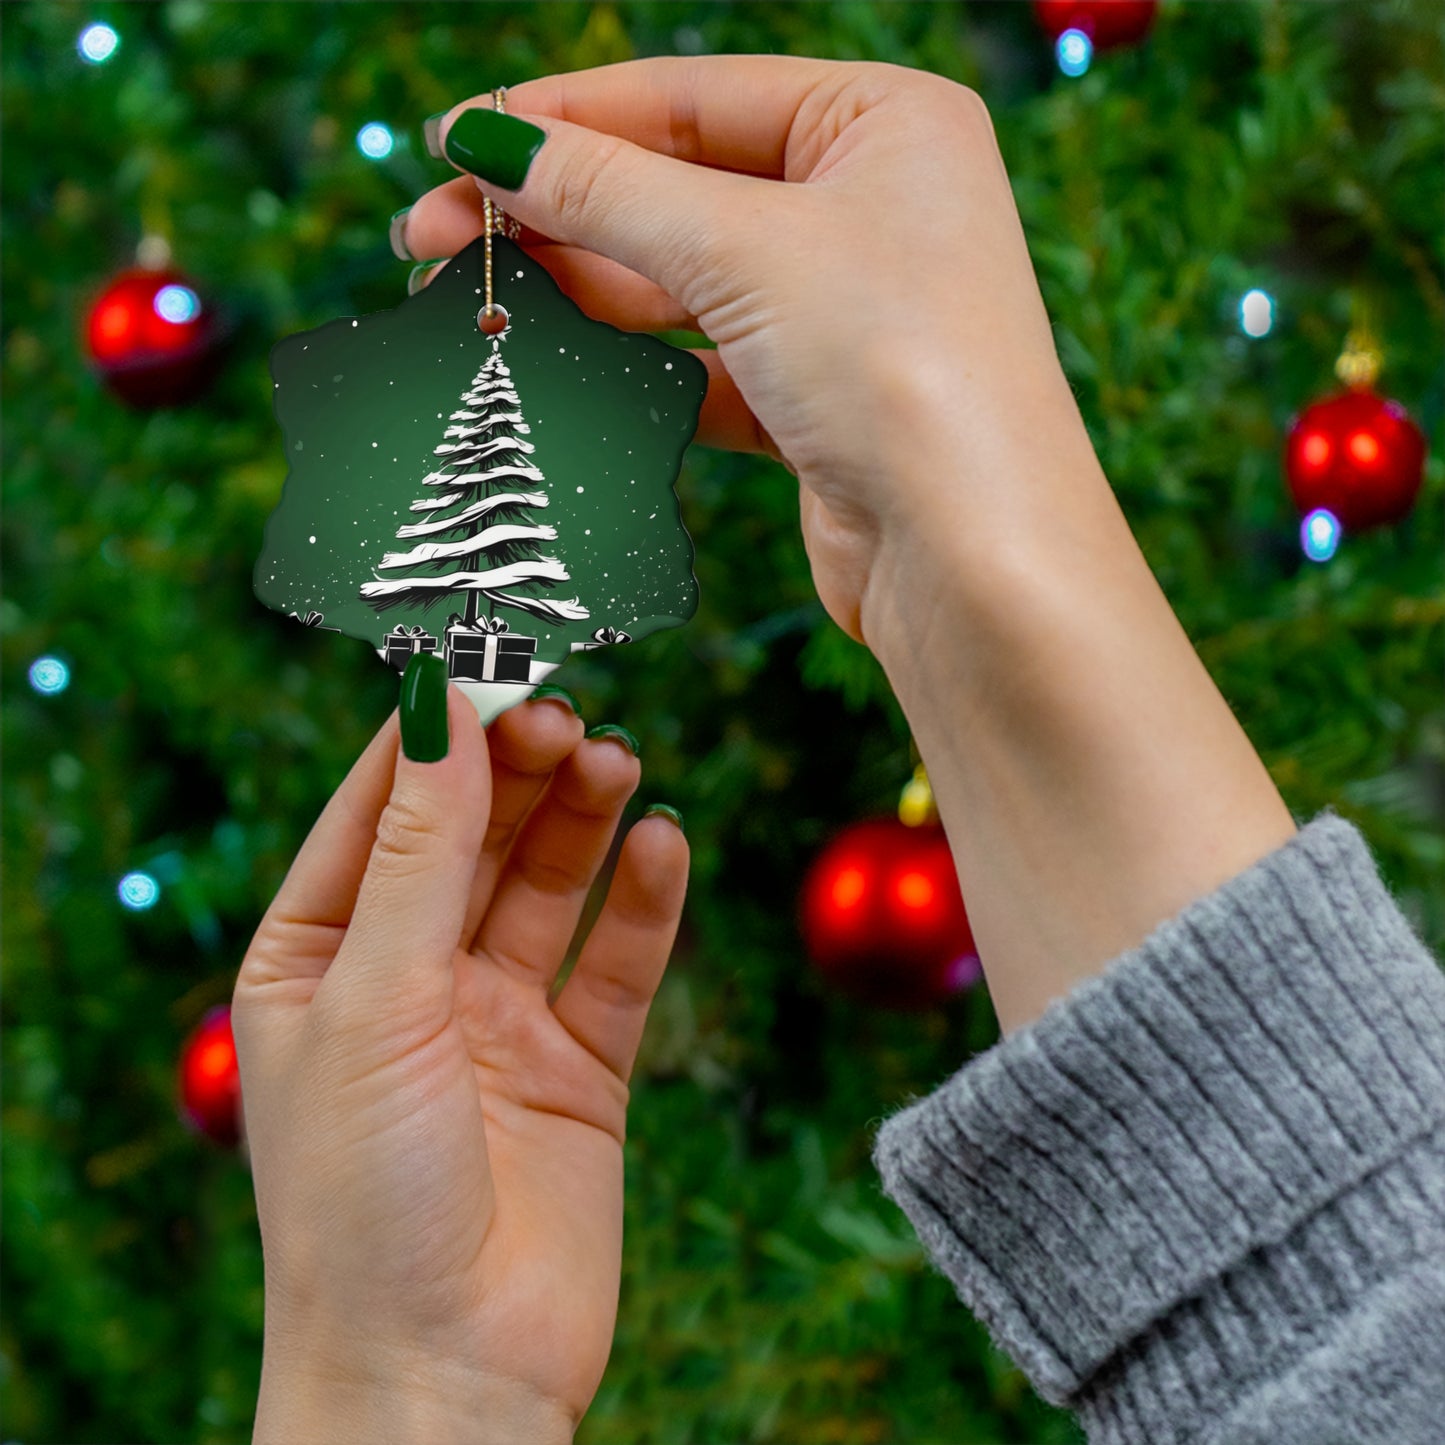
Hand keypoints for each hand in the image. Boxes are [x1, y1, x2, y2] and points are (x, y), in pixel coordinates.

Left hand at [232, 689, 686, 1440]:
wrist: (445, 1377)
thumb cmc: (362, 1200)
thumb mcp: (374, 1000)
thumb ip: (419, 853)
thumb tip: (441, 707)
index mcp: (319, 958)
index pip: (378, 810)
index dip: (434, 735)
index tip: (489, 659)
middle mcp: (408, 979)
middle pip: (474, 836)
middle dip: (518, 769)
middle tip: (567, 710)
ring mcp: (497, 1021)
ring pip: (549, 885)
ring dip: (584, 819)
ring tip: (619, 761)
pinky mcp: (579, 1067)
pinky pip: (617, 962)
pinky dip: (644, 902)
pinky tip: (664, 843)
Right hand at [402, 56, 1081, 641]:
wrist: (972, 560)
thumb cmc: (900, 370)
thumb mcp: (744, 250)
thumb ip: (609, 192)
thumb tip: (489, 143)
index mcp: (883, 121)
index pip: (689, 96)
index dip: (562, 117)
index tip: (453, 141)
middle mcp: (870, 204)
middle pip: (677, 187)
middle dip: (554, 209)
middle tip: (430, 233)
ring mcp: (843, 307)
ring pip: (682, 278)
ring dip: (579, 286)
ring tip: (472, 294)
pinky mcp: (816, 399)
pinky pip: (701, 360)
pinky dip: (630, 362)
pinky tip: (552, 360)